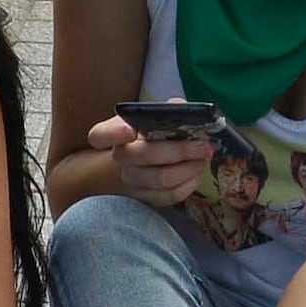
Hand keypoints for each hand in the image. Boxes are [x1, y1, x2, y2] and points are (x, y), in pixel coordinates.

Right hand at [83, 107, 208, 208]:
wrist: (148, 161)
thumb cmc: (154, 133)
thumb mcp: (156, 116)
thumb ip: (168, 109)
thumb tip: (181, 108)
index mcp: (115, 133)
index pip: (100, 135)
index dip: (114, 134)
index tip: (130, 131)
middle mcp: (119, 158)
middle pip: (146, 155)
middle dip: (180, 150)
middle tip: (204, 145)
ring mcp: (132, 181)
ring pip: (162, 178)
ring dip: (189, 168)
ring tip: (204, 157)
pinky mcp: (147, 198)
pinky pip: (169, 196)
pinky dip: (189, 184)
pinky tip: (197, 173)